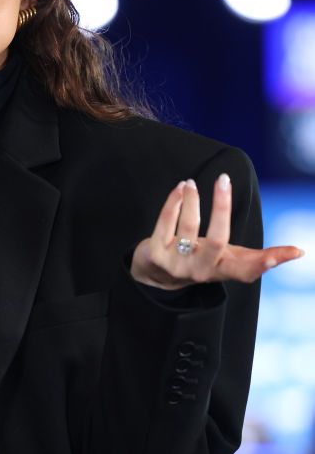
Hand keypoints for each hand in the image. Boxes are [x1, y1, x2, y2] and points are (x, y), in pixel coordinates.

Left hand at [130, 174, 303, 288]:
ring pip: (188, 227)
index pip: (247, 270)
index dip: (266, 262)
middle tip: (224, 179)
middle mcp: (200, 271)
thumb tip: (300, 251)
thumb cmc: (202, 259)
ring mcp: (176, 264)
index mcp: (222, 271)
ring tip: (192, 183)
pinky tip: (181, 189)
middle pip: (216, 240)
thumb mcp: (229, 259)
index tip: (292, 251)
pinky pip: (165, 223)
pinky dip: (174, 202)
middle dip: (221, 207)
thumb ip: (260, 257)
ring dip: (191, 200)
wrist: (156, 274)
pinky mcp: (154, 255)